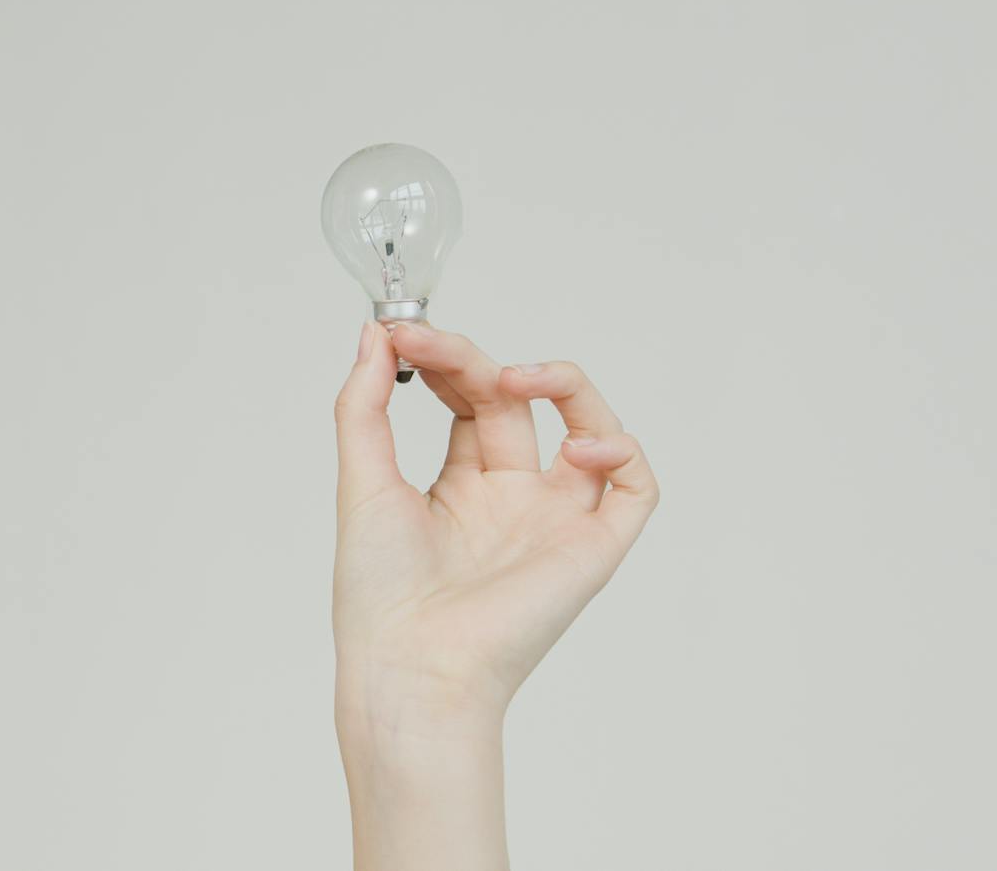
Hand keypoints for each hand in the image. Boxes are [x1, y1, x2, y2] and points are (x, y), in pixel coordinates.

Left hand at [332, 320, 658, 727]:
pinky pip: (634, 488)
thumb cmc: (380, 593)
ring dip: (563, 383)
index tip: (404, 331)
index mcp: (459, 489)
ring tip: (516, 377)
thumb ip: (363, 405)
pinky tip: (575, 447)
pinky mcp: (593, 549)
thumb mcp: (362, 480)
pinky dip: (619, 452)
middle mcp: (512, 500)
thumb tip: (374, 335)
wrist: (410, 664)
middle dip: (478, 362)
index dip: (445, 359)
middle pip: (517, 403)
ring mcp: (555, 521)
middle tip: (432, 342)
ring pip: (591, 428)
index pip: (469, 400)